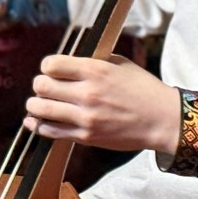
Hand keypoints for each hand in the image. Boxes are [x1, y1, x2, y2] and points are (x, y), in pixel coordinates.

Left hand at [24, 54, 178, 153]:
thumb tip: (68, 62)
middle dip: (40, 85)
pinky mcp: (86, 137)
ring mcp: (86, 117)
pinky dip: (39, 125)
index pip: (52, 65)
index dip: (48, 66)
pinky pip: (51, 131)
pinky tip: (36, 121)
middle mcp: (88, 93)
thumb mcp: (120, 64)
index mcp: (96, 71)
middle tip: (45, 87)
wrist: (162, 120)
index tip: (52, 70)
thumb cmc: (143, 89)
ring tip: (38, 104)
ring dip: (35, 105)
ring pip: (41, 109)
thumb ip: (93, 62)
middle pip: (42, 86)